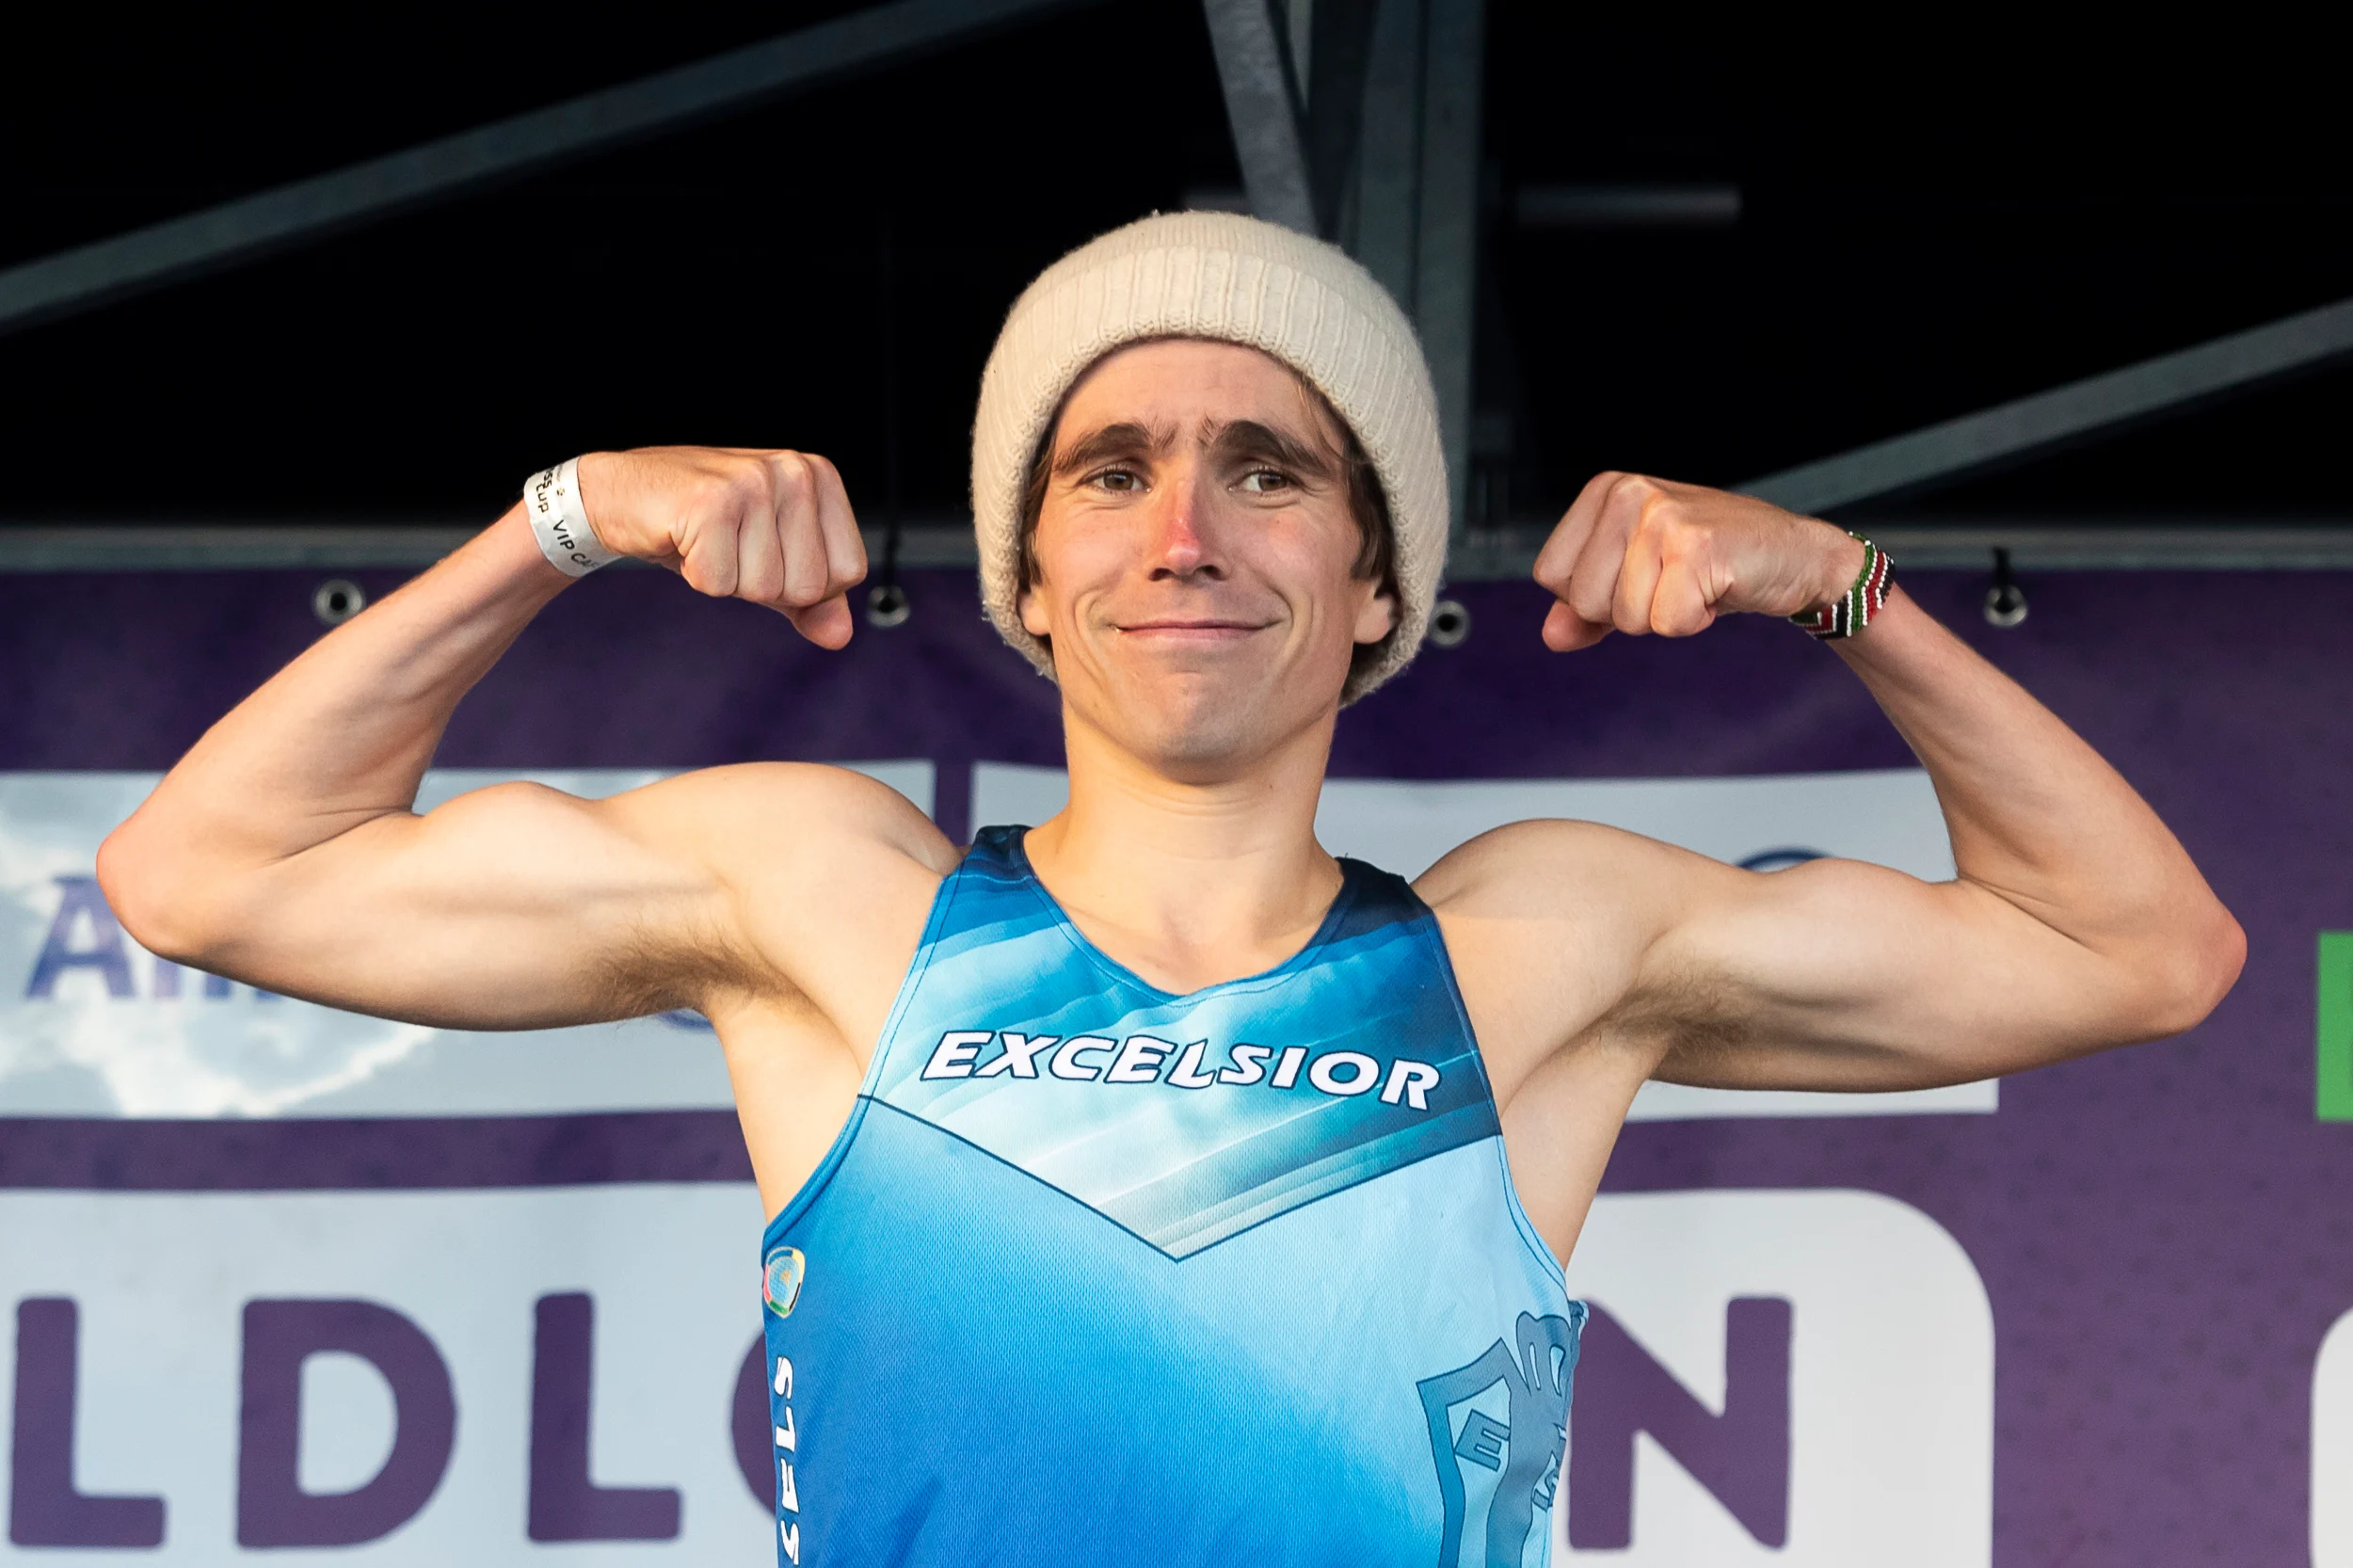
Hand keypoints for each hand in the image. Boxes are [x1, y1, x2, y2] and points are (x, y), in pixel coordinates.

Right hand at [573, 446, 866, 647]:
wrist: (623, 493)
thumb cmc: (704, 525)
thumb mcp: (769, 559)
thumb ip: (812, 599)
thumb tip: (840, 637)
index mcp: (819, 476)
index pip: (849, 572)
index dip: (802, 583)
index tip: (764, 551)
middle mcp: (795, 471)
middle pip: (809, 587)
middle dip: (763, 584)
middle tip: (730, 547)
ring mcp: (754, 482)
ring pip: (764, 588)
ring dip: (728, 579)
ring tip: (708, 541)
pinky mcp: (711, 503)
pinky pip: (719, 584)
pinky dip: (697, 576)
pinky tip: (685, 540)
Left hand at [1532, 472, 1865, 651]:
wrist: (1795, 556)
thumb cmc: (1712, 564)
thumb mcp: (1637, 580)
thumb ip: (1586, 609)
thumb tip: (1551, 636)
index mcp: (1604, 491)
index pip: (1551, 574)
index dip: (1594, 596)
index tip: (1641, 576)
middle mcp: (1627, 493)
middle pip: (1583, 599)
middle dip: (1630, 611)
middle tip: (1674, 581)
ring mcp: (1661, 515)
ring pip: (1625, 616)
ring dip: (1665, 616)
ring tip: (1696, 582)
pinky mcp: (1694, 545)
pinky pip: (1667, 622)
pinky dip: (1694, 621)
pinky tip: (1716, 589)